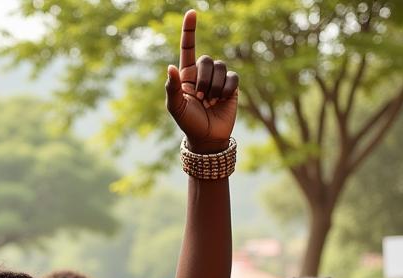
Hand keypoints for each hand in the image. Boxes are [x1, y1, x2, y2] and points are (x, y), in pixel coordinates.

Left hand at [165, 11, 238, 151]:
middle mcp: (202, 73)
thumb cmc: (188, 123)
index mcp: (186, 75)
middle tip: (201, 99)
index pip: (188, 48)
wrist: (207, 138)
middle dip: (204, 80)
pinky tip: (221, 101)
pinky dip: (226, 90)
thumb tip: (170, 67)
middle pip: (207, 60)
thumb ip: (171, 88)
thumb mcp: (176, 108)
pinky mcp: (231, 85)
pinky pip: (232, 78)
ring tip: (210, 103)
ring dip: (214, 88)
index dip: (190, 31)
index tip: (191, 13)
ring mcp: (218, 78)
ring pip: (220, 68)